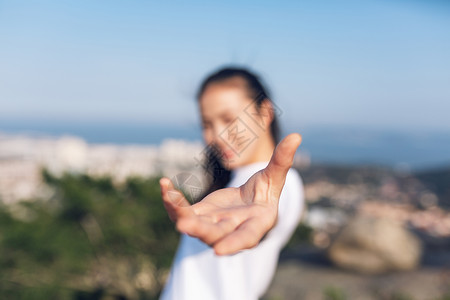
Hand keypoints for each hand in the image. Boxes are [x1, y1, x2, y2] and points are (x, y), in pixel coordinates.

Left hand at [159, 133, 301, 254]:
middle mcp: (232, 229)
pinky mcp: (199, 216)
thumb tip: (296, 136)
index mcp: (255, 223)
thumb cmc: (264, 192)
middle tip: (183, 226)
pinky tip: (164, 185)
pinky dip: (172, 201)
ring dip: (179, 212)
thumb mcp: (273, 176)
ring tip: (167, 195)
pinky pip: (183, 211)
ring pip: (194, 224)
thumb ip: (282, 161)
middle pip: (215, 234)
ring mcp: (213, 225)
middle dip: (200, 230)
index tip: (219, 251)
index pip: (246, 237)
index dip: (234, 243)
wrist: (247, 203)